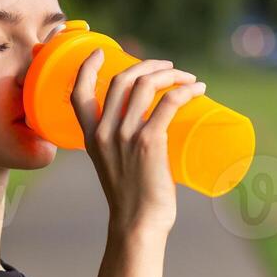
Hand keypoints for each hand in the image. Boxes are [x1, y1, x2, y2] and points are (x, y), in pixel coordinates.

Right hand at [70, 48, 206, 236]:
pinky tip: (198, 88)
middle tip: (168, 68)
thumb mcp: (113, 166)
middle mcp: (104, 132)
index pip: (78, 92)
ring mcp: (125, 135)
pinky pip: (169, 103)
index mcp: (90, 137)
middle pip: (122, 79)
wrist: (136, 224)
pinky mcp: (149, 142)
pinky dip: (186, 90)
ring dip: (171, 74)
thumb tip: (148, 130)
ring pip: (146, 85)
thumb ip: (120, 146)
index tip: (102, 52)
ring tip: (187, 78)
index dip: (87, 66)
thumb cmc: (131, 200)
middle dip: (147, 65)